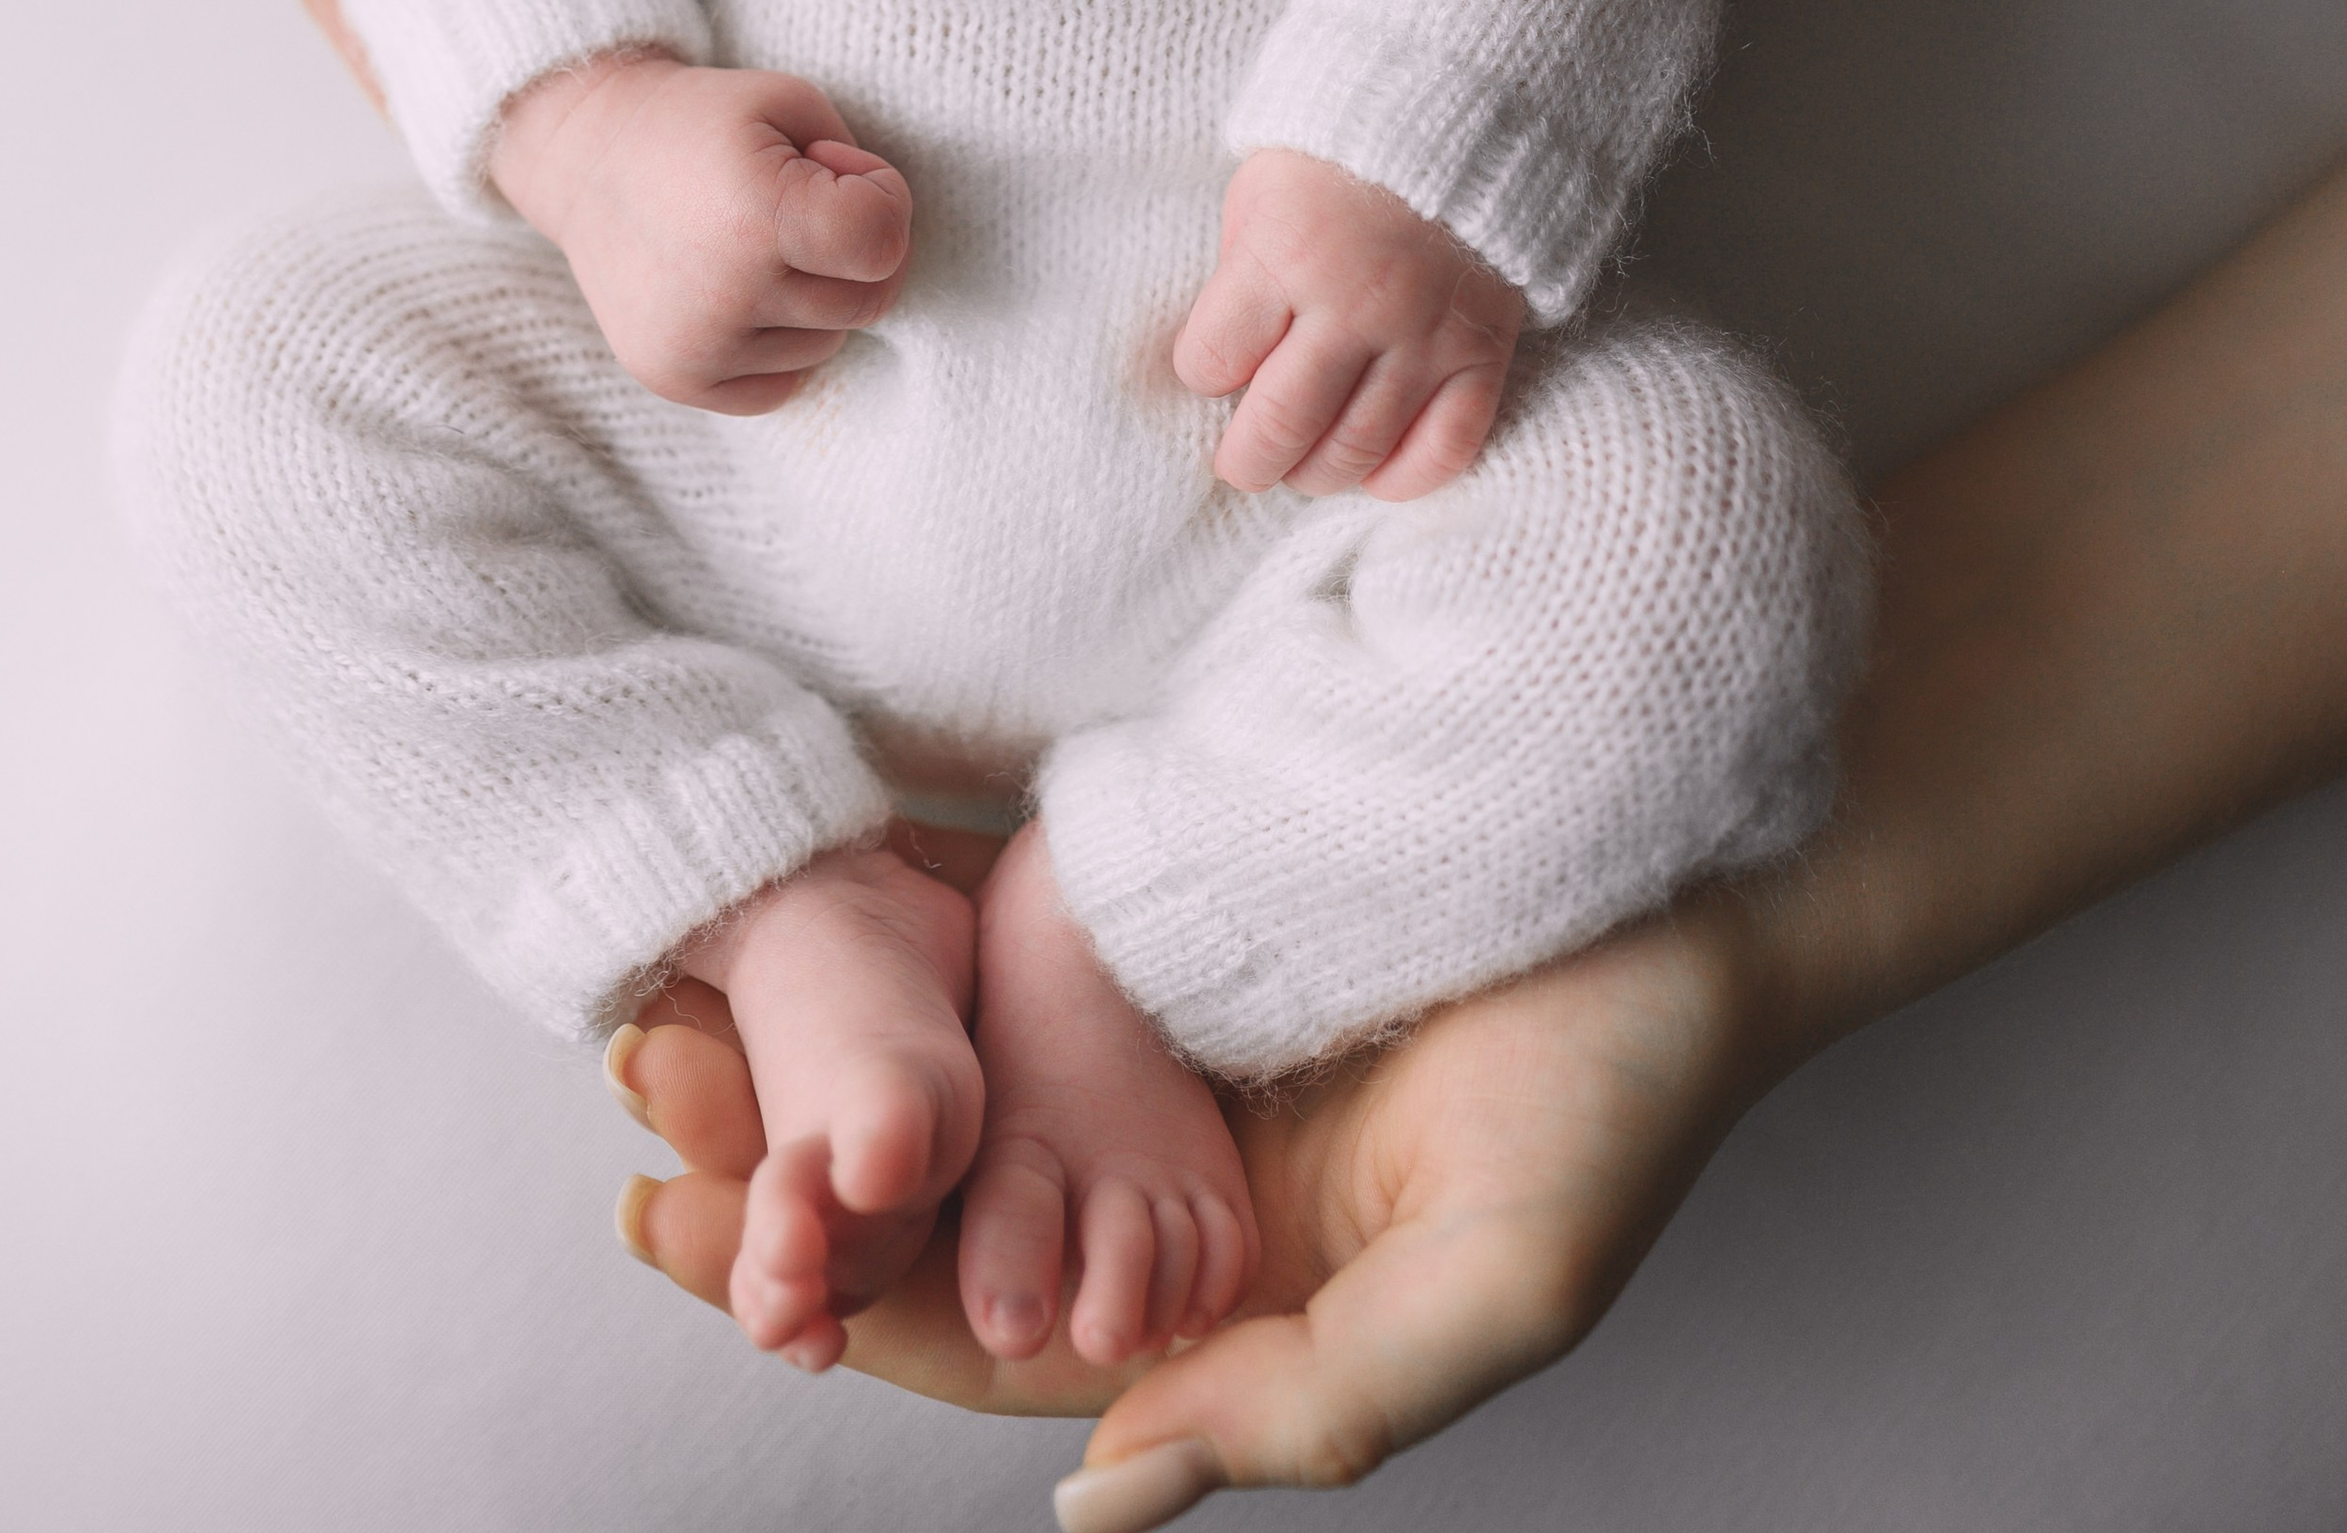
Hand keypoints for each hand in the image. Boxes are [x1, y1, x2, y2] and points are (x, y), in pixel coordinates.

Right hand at [489, 53, 911, 407]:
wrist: (584, 157)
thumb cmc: (699, 123)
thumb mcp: (790, 102)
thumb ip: (860, 168)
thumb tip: (880, 245)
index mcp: (759, 214)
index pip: (883, 245)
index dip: (883, 200)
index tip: (838, 171)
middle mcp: (728, 292)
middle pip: (867, 302)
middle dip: (855, 251)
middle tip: (801, 205)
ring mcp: (699, 346)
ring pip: (827, 344)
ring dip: (813, 297)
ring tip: (754, 243)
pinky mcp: (678, 380)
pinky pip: (782, 385)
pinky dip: (777, 342)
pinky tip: (737, 289)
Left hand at [612, 855, 1781, 1511]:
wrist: (1706, 876)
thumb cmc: (1628, 1086)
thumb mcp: (1495, 1283)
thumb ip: (1307, 1406)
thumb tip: (1098, 1501)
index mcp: (1229, 1299)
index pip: (997, 1327)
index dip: (845, 1295)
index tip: (688, 1238)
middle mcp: (1175, 1183)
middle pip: (944, 1198)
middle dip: (788, 1162)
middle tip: (639, 1088)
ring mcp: (1169, 1041)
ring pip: (953, 1073)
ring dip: (817, 1049)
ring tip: (666, 998)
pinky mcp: (1178, 906)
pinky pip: (1009, 936)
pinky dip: (902, 925)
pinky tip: (801, 886)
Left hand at [1174, 149, 1523, 497]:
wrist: (1457, 113)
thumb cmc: (1339, 157)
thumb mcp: (1263, 193)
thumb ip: (1244, 277)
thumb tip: (1224, 366)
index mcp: (1286, 252)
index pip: (1213, 360)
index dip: (1203, 374)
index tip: (1213, 370)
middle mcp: (1356, 301)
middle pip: (1281, 424)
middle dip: (1247, 459)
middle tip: (1242, 462)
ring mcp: (1425, 332)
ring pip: (1357, 449)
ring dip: (1316, 472)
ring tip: (1300, 464)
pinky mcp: (1483, 351)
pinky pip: (1444, 449)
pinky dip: (1402, 477)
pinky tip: (1374, 469)